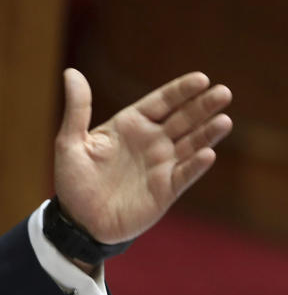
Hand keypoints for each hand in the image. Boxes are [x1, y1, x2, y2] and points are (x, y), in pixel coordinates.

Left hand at [53, 68, 231, 243]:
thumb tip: (71, 73)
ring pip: (191, 144)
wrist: (78, 221)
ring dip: (208, 133)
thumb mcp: (70, 143)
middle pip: (184, 118)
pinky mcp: (165, 190)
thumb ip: (77, 109)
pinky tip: (207, 154)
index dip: (181, 91)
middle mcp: (151, 141)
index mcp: (131, 125)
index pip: (162, 102)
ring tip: (224, 121)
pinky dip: (196, 165)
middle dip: (203, 106)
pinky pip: (184, 175)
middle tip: (223, 92)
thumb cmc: (73, 181)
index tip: (201, 79)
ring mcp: (161, 165)